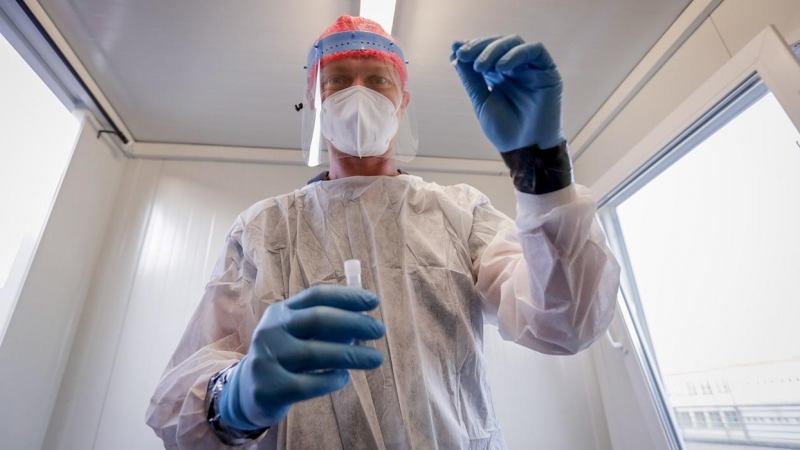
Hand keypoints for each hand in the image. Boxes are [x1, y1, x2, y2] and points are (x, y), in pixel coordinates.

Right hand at [218, 285, 384, 429]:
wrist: (248, 392)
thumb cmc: (286, 357)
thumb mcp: (297, 334)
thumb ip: (325, 325)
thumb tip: (364, 319)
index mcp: (281, 311)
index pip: (316, 296)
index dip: (347, 296)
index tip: (373, 302)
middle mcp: (271, 330)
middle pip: (318, 319)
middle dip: (354, 323)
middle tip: (379, 330)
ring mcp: (266, 359)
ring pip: (316, 353)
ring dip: (352, 355)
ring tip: (375, 359)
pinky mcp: (269, 388)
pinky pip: (309, 384)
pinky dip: (332, 380)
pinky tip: (344, 378)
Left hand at [451, 35, 563, 151]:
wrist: (525, 150)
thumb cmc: (504, 130)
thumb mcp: (481, 100)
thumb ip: (470, 77)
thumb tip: (455, 49)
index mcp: (499, 75)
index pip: (486, 51)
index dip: (471, 48)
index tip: (455, 52)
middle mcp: (516, 68)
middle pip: (498, 43)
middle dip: (479, 47)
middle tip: (464, 56)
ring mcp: (531, 69)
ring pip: (514, 42)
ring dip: (494, 49)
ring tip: (480, 66)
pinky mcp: (547, 71)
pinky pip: (535, 50)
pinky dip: (516, 53)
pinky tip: (501, 67)